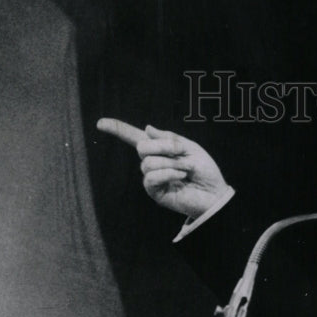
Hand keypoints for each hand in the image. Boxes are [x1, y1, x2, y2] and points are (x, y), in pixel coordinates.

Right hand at [96, 118, 230, 217]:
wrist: (215, 193)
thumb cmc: (205, 171)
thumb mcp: (190, 148)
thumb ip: (169, 138)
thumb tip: (147, 129)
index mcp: (160, 149)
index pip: (135, 137)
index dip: (118, 129)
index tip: (100, 123)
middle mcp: (152, 163)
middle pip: (142, 147)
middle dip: (164, 147)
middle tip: (182, 155)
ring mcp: (153, 178)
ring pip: (148, 163)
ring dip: (171, 164)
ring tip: (185, 170)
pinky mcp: (155, 193)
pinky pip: (151, 178)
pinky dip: (168, 174)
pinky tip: (181, 177)